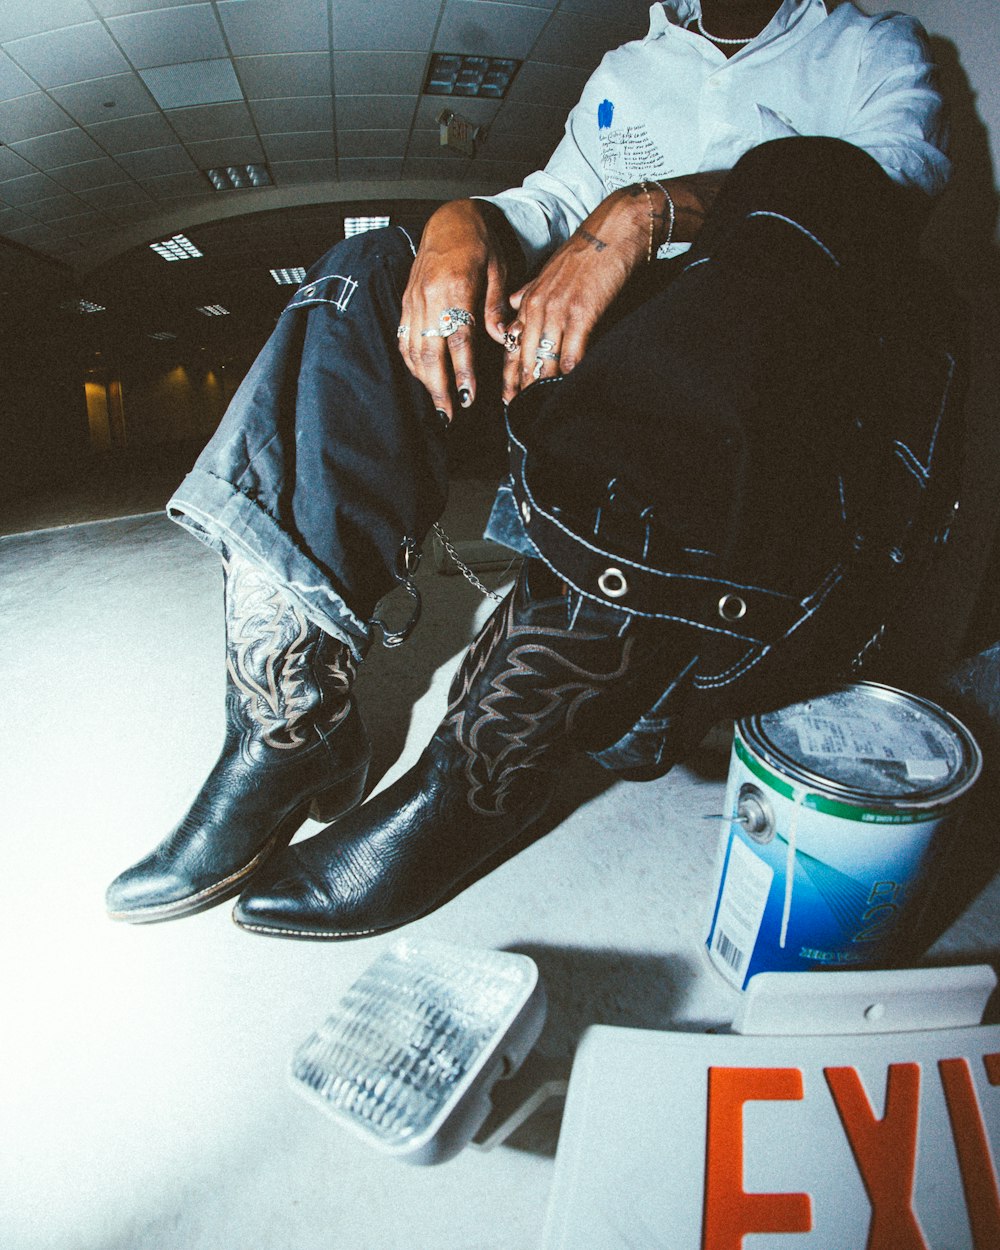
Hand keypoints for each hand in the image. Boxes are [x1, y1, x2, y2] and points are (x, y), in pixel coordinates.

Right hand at [397, 199, 512, 423]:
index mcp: (453, 287)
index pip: (457, 339)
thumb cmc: (479, 243)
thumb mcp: (498, 270)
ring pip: (412, 349)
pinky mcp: (406, 302)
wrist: (449, 219)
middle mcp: (428, 296)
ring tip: (438, 404)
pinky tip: (424, 378)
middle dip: (438, 387)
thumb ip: (496, 307)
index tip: (468, 396)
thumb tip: (502, 339)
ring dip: (424, 381)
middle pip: (429, 351)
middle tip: (449, 414)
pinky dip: (413, 363)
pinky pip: (404, 338)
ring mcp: (413, 300)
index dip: (462, 371)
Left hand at [500, 185, 651, 403]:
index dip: (510, 376)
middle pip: (525, 358)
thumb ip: (529, 293)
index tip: (509, 399)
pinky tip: (570, 388)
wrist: (615, 229)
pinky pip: (573, 351)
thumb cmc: (586, 252)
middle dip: (523, 389)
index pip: (512, 346)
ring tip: (544, 410)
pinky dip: (571, 372)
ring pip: (546, 358)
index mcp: (529, 300)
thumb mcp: (548, 273)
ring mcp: (559, 310)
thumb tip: (513, 308)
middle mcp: (539, 307)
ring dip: (545, 386)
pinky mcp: (583, 312)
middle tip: (522, 415)